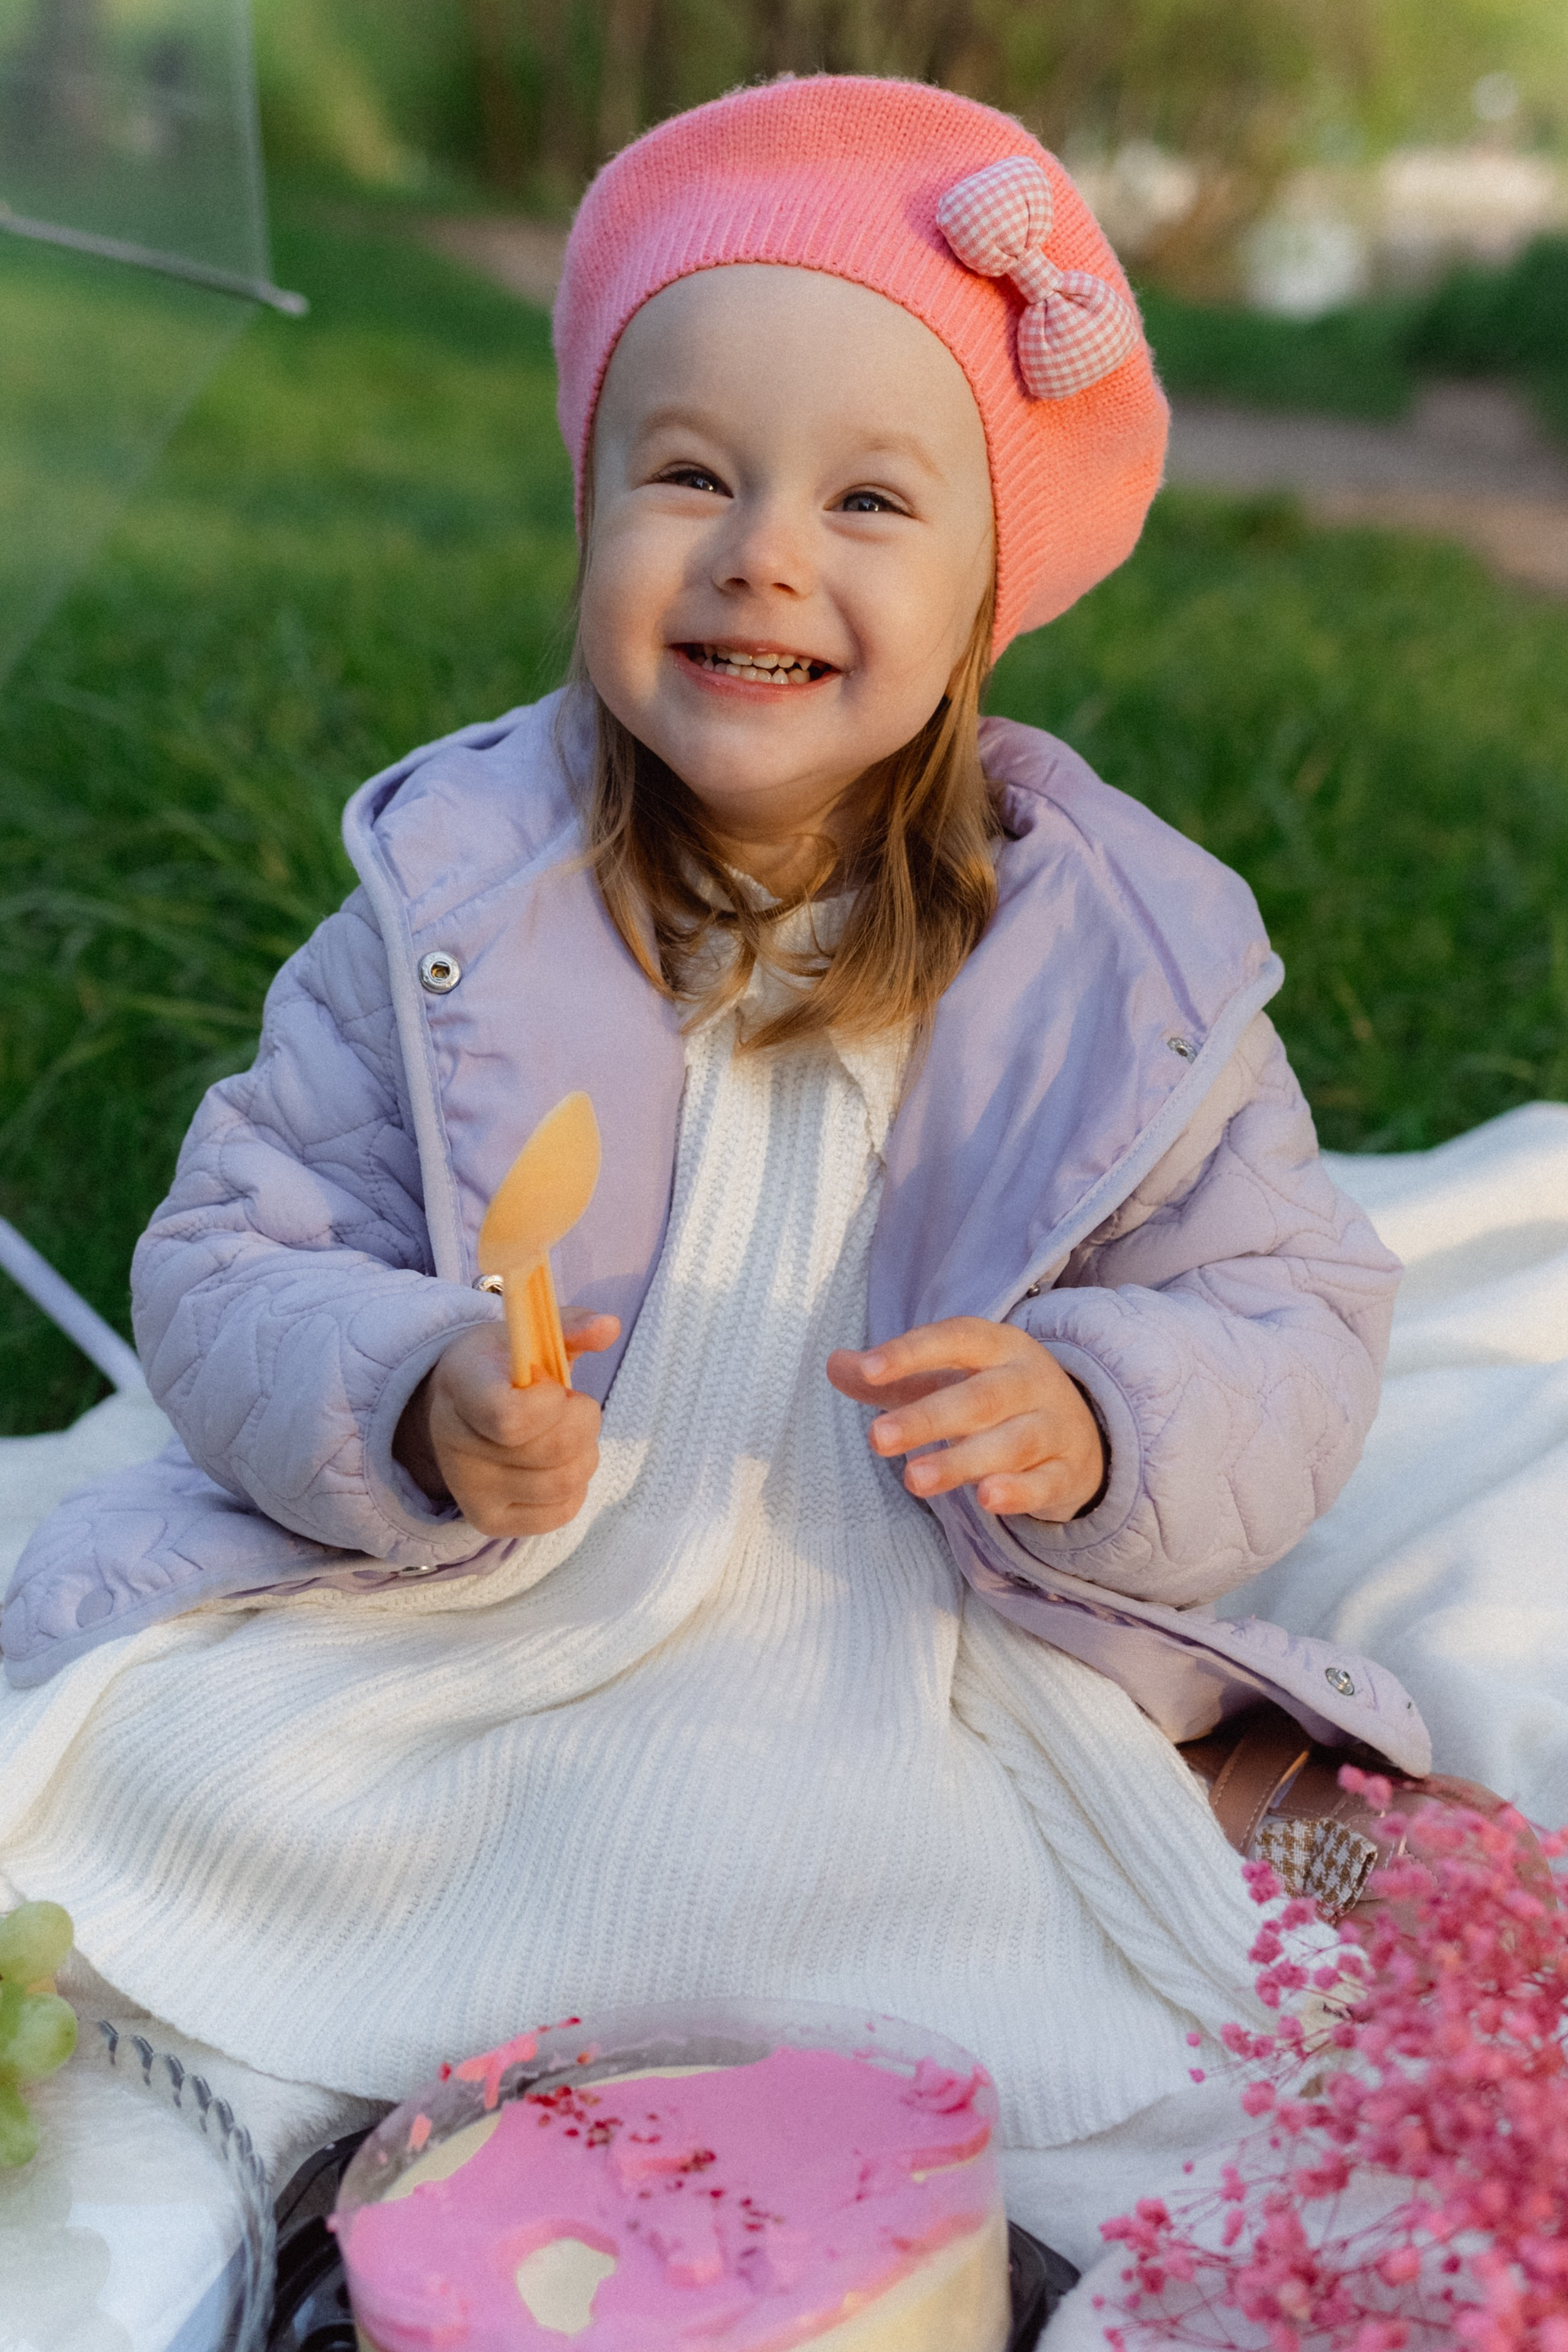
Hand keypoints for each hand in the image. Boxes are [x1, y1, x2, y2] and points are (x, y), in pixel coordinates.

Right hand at [394, 1311, 619, 1536]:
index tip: (553, 1385)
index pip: (511, 1417)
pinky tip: (557, 1463)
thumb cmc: (503, 1367)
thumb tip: (609, 1326)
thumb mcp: (529, 1335)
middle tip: (569, 1405)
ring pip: (563, 1482)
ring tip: (565, 1432)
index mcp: (462, 1386)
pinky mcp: (488, 1521)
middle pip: (554, 1449)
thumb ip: (571, 1326)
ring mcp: (470, 1489)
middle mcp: (455, 1444)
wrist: (458, 1410)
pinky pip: (560, 1511)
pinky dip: (575, 1485)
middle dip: (583, 1421)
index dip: (551, 1403)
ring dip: (584, 1453)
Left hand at [826, 1317, 1105, 1519]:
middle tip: (877, 1439)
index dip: (913, 1352)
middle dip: (927, 1418)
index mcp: (999, 1347)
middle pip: (979, 1398)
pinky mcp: (1066, 1472)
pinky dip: (1019, 1492)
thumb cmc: (995, 1400)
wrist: (1082, 1432)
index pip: (957, 1338)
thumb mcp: (949, 1379)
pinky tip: (986, 1499)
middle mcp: (1030, 1381)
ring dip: (962, 1461)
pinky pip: (1045, 1482)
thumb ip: (895, 1378)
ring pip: (1012, 1442)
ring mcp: (1054, 1427)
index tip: (869, 1369)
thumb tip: (834, 1364)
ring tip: (913, 1480)